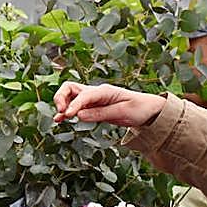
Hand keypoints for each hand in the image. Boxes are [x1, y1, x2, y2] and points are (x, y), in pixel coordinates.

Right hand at [52, 82, 166, 126]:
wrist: (148, 110)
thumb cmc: (139, 109)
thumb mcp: (122, 112)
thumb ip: (100, 114)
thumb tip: (79, 116)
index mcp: (104, 91)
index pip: (84, 95)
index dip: (74, 104)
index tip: (68, 115)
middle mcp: (96, 92)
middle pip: (70, 87)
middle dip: (61, 98)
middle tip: (62, 112)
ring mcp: (92, 99)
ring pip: (69, 95)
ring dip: (61, 104)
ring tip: (58, 118)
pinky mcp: (92, 107)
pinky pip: (75, 106)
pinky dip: (66, 111)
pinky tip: (60, 120)